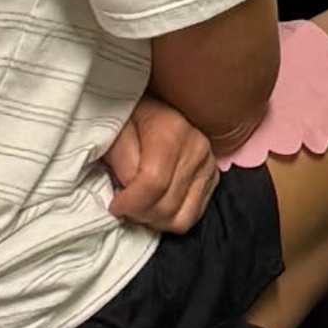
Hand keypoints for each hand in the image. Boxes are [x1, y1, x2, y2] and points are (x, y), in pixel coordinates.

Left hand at [105, 98, 221, 233]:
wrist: (153, 107)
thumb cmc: (129, 116)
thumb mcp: (115, 131)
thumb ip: (122, 161)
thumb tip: (131, 190)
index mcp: (172, 130)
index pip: (154, 183)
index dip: (130, 202)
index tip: (114, 204)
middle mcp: (197, 148)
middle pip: (168, 205)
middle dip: (139, 214)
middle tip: (123, 206)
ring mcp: (209, 164)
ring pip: (183, 218)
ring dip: (155, 220)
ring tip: (138, 207)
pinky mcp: (213, 177)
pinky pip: (194, 215)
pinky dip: (170, 218)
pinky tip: (154, 205)